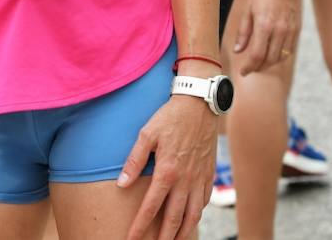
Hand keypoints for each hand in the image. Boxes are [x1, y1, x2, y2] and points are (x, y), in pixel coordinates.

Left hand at [119, 95, 216, 239]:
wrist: (200, 105)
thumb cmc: (170, 117)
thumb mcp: (146, 134)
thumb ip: (134, 161)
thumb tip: (121, 184)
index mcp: (167, 172)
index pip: (151, 207)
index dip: (141, 226)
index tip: (132, 239)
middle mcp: (185, 180)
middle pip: (174, 218)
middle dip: (164, 238)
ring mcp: (199, 178)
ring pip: (193, 215)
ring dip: (183, 232)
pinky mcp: (209, 174)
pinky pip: (205, 201)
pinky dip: (198, 213)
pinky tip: (191, 218)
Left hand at [233, 0, 301, 74]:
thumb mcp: (247, 10)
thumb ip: (243, 33)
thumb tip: (238, 51)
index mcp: (265, 25)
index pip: (257, 55)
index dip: (249, 67)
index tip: (243, 72)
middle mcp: (280, 30)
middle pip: (269, 60)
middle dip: (258, 68)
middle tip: (249, 69)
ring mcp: (290, 31)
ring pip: (280, 57)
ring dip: (269, 64)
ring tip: (258, 63)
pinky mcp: (297, 29)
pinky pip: (288, 50)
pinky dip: (279, 56)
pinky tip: (271, 54)